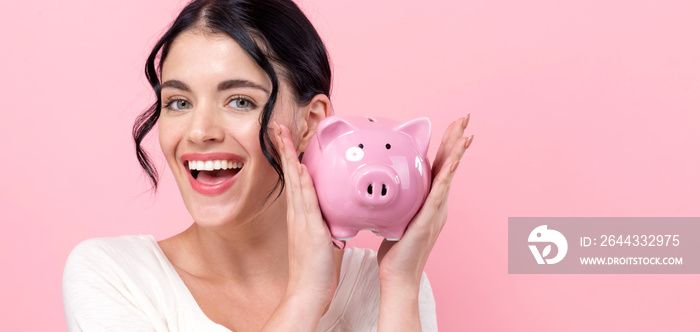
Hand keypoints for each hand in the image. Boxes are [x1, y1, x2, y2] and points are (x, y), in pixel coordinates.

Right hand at [272, 122, 337, 314]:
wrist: (308, 290)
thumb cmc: (316, 268)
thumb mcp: (321, 237)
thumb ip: (323, 222)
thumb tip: (330, 212)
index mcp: (301, 214)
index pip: (296, 179)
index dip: (291, 157)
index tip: (287, 138)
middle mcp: (298, 213)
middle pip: (291, 174)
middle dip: (285, 149)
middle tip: (278, 126)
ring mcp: (301, 219)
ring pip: (295, 181)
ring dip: (290, 157)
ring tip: (283, 135)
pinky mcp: (309, 229)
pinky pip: (306, 200)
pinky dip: (302, 182)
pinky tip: (300, 167)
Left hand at [377, 115, 473, 285]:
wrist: (399, 276)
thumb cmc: (395, 252)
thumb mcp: (394, 219)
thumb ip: (394, 203)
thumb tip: (380, 189)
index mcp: (430, 202)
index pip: (439, 167)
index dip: (447, 146)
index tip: (453, 127)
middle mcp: (438, 204)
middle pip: (449, 165)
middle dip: (457, 140)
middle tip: (465, 118)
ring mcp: (436, 211)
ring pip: (448, 175)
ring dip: (456, 152)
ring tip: (464, 132)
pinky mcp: (429, 219)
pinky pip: (439, 193)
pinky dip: (447, 175)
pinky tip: (452, 161)